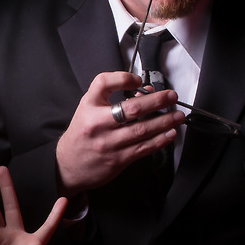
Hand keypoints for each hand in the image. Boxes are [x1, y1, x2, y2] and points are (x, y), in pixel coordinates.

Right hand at [55, 71, 183, 195]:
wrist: (67, 165)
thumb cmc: (81, 134)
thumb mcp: (88, 109)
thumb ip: (112, 97)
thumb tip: (146, 92)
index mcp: (88, 107)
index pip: (103, 83)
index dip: (123, 78)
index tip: (138, 80)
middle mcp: (97, 124)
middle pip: (132, 109)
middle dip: (157, 101)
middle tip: (171, 97)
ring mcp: (108, 143)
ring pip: (142, 130)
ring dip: (164, 121)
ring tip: (178, 115)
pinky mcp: (117, 159)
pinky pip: (143, 148)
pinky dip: (159, 140)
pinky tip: (170, 133)